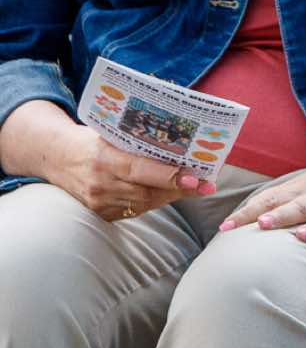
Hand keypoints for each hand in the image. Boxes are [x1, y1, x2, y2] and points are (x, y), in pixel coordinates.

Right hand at [43, 116, 209, 220]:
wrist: (57, 157)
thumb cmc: (92, 139)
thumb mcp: (111, 133)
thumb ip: (140, 139)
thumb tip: (183, 139)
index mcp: (103, 158)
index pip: (141, 170)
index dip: (169, 176)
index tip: (195, 178)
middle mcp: (99, 184)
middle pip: (147, 191)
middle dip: (180, 189)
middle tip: (207, 184)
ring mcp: (98, 202)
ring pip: (144, 204)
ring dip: (171, 196)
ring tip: (194, 187)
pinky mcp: (99, 214)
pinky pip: (135, 210)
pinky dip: (154, 202)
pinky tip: (169, 193)